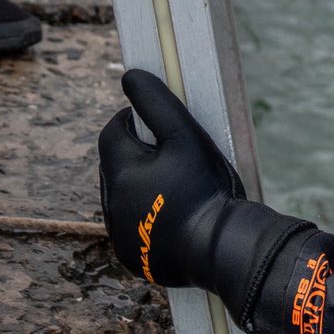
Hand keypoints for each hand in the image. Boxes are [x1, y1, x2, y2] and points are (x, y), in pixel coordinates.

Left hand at [99, 70, 243, 288]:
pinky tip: (173, 219)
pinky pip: (134, 230)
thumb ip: (157, 103)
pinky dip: (147, 220)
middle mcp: (112, 202)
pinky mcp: (132, 258)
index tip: (159, 125)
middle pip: (118, 166)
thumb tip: (130, 76)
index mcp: (120, 169)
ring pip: (124, 198)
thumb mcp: (185, 137)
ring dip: (141, 188)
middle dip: (138, 157)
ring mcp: (120, 234)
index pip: (113, 131)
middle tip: (174, 159)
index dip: (134, 122)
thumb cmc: (206, 190)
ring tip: (176, 190)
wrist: (222, 250)